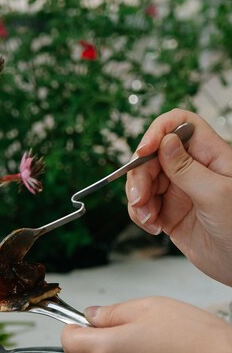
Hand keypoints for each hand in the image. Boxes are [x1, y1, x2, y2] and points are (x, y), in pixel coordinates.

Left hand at [61, 297, 231, 352]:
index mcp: (104, 350)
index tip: (83, 323)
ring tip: (121, 352)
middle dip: (78, 350)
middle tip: (99, 336)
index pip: (68, 341)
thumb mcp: (151, 308)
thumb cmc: (194, 338)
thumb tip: (91, 316)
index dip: (73, 328)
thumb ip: (113, 312)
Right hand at [126, 109, 231, 285]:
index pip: (180, 125)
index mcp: (210, 155)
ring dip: (137, 198)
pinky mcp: (169, 213)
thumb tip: (165, 141)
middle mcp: (192, 169)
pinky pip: (143, 205)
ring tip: (149, 219)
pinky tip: (153, 227)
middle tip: (139, 199)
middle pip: (153, 155)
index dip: (158, 132)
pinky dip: (140, 215)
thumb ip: (186, 169)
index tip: (143, 152)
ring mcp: (179, 191)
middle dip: (140, 175)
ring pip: (143, 181)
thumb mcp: (216, 195)